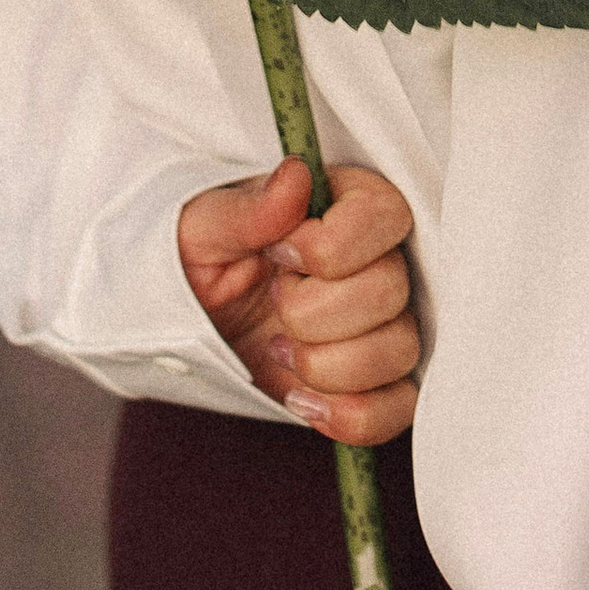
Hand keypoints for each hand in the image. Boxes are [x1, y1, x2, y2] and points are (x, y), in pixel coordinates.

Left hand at [176, 159, 420, 445]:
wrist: (189, 324)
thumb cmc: (196, 260)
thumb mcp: (202, 229)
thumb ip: (249, 208)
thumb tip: (296, 175)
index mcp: (344, 206)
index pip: (384, 215)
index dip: (330, 247)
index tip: (278, 254)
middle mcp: (376, 261)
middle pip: (391, 290)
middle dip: (315, 312)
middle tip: (272, 303)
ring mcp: (382, 325)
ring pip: (398, 350)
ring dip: (327, 364)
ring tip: (278, 350)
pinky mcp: (375, 383)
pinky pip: (398, 409)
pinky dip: (350, 414)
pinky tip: (301, 398)